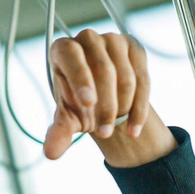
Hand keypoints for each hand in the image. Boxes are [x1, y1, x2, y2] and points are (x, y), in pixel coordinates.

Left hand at [44, 29, 174, 164]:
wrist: (103, 96)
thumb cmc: (79, 102)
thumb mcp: (68, 117)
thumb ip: (59, 132)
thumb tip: (51, 154)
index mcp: (63, 49)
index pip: (72, 56)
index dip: (81, 78)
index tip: (88, 103)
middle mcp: (88, 39)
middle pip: (103, 70)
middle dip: (106, 106)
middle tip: (104, 133)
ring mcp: (114, 40)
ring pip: (126, 76)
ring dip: (124, 108)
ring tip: (114, 129)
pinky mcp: (135, 49)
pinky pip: (143, 79)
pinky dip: (140, 108)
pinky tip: (134, 129)